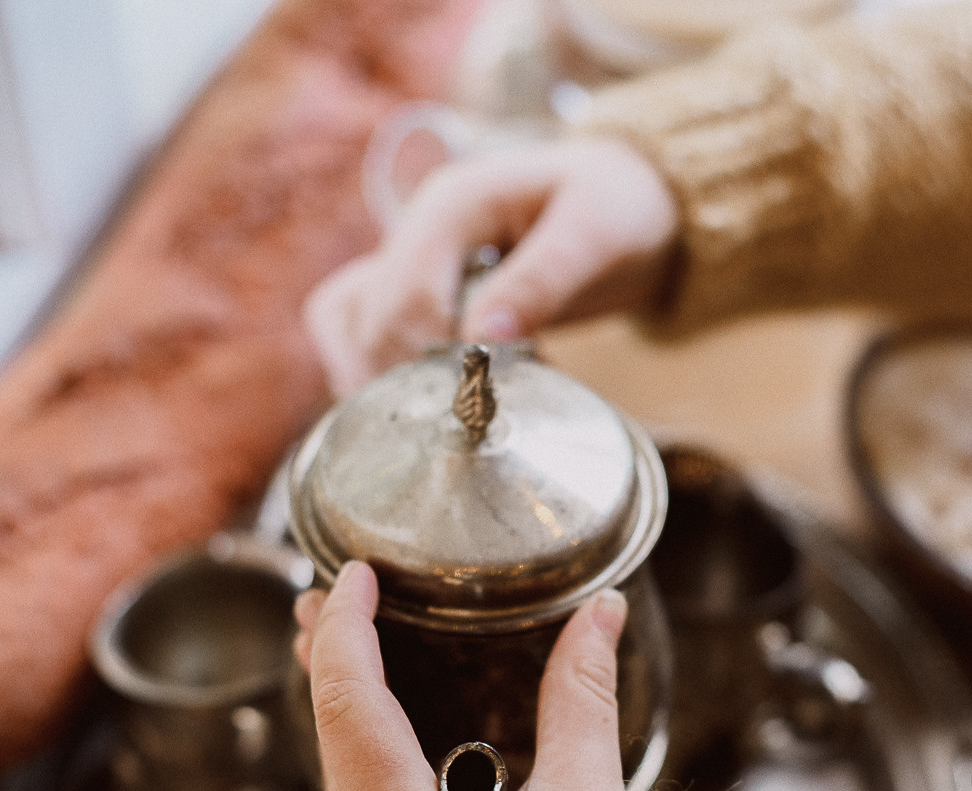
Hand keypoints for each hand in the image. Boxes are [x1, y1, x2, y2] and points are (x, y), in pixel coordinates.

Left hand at [293, 565, 658, 790]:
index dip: (346, 632)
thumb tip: (601, 612)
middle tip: (335, 604)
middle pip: (330, 754)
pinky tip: (382, 756)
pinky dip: (366, 790)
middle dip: (332, 673)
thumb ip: (580, 692)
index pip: (351, 710)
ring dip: (345, 732)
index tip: (353, 578)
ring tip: (352, 666)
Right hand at [304, 138, 679, 398]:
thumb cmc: (620, 207)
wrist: (626, 197)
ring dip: (380, 378)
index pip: (409, 298)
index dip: (439, 360)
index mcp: (453, 204)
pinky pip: (356, 329)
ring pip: (345, 324)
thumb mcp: (597, 237)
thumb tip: (483, 338)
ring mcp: (407, 257)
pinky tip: (427, 398)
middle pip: (372, 322)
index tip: (487, 395)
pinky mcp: (412, 287)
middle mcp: (414, 228)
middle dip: (416, 379)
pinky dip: (373, 370)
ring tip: (444, 409)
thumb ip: (541, 281)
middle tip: (474, 412)